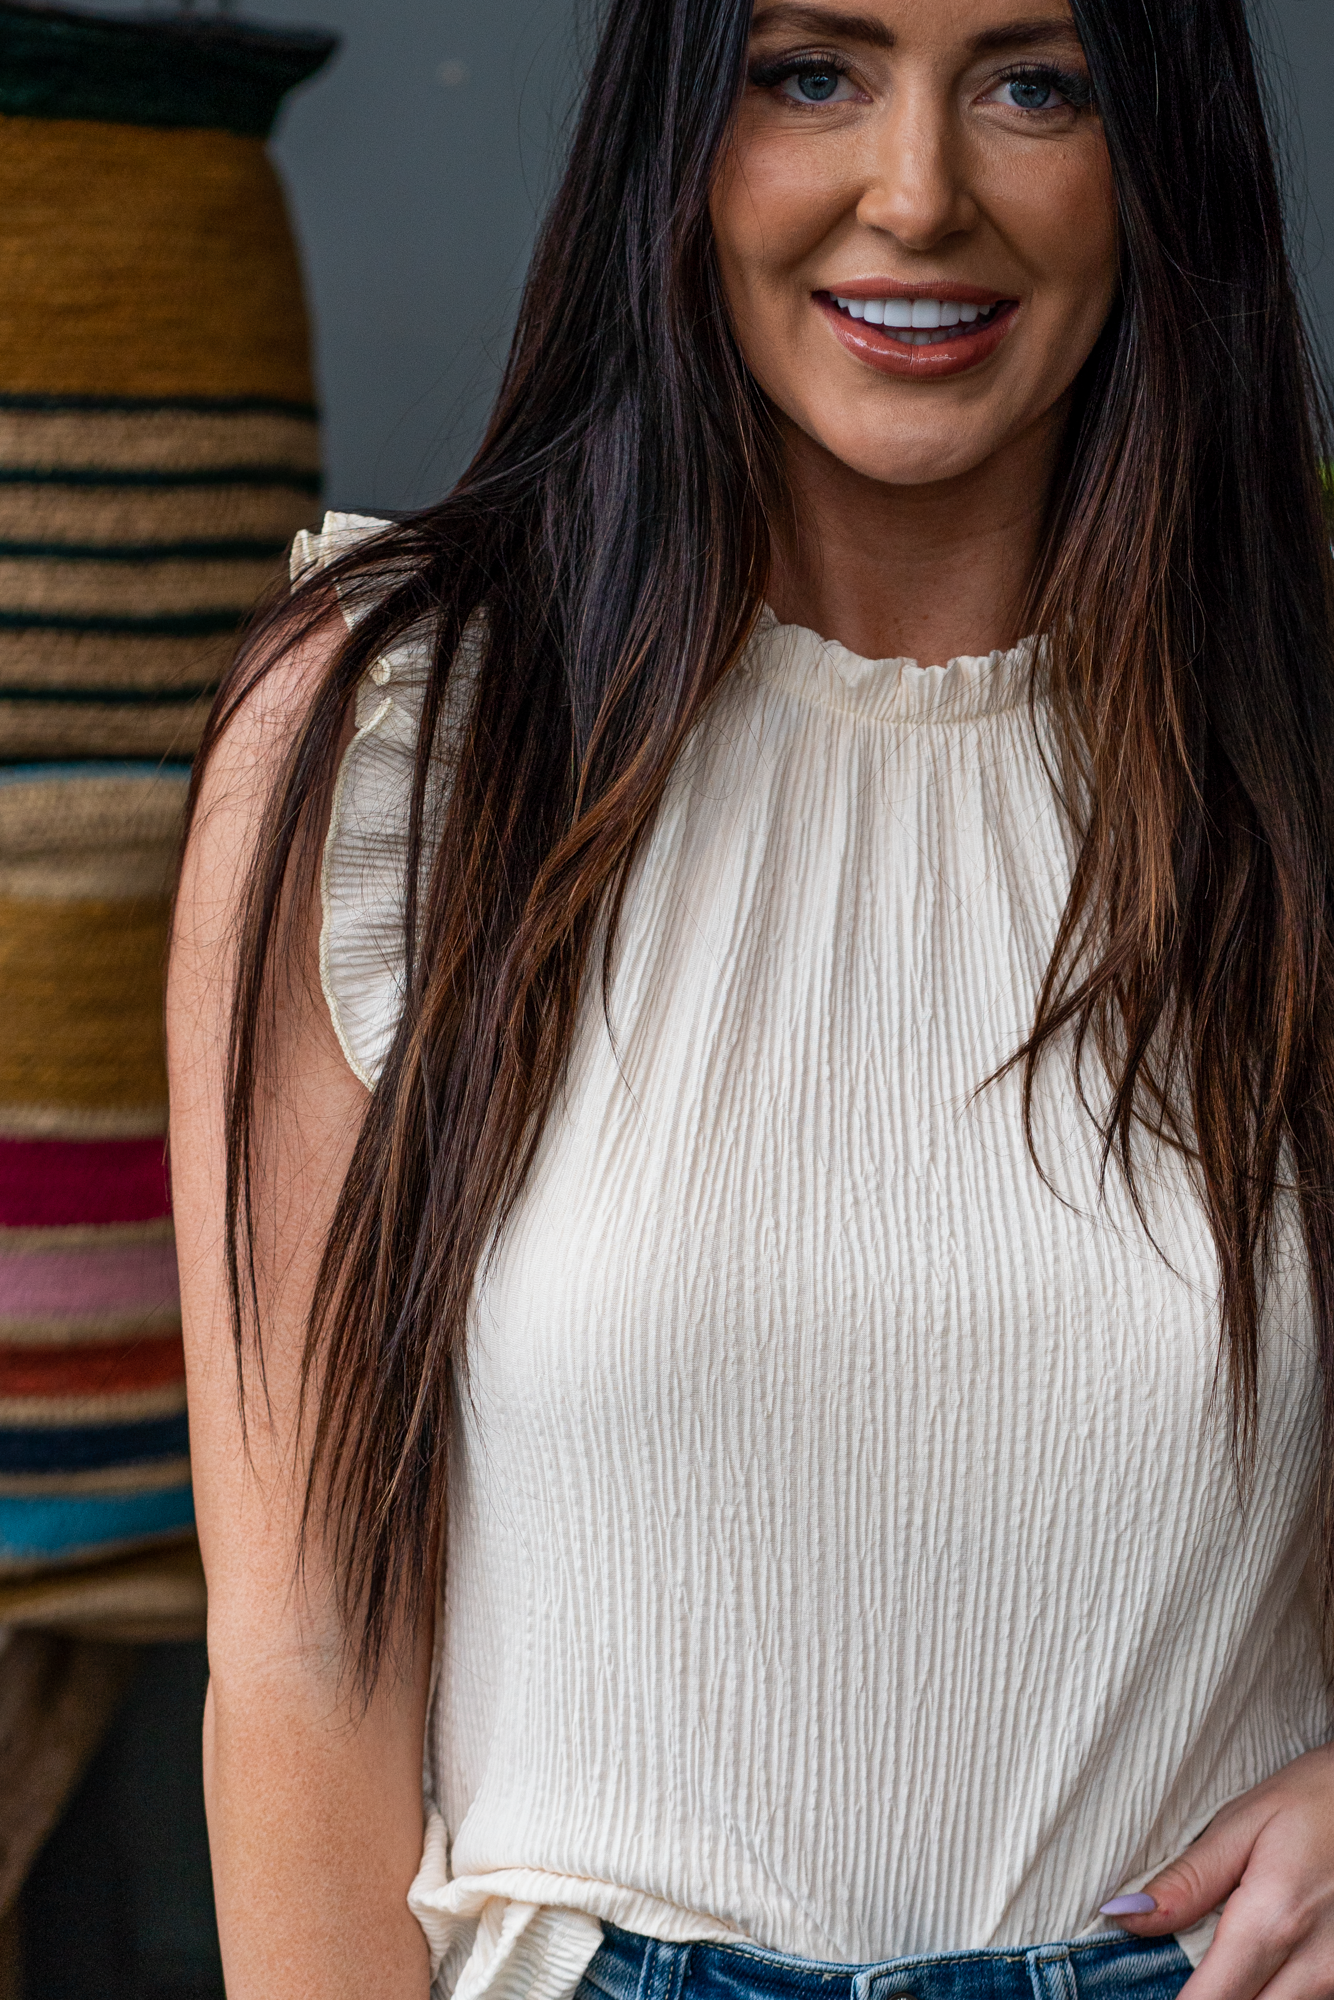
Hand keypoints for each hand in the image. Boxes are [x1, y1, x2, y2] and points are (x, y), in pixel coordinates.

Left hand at [1105, 1745, 1333, 1999]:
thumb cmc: (1313, 1800)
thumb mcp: (1243, 1825)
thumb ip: (1186, 1881)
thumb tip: (1123, 1915)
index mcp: (1273, 1922)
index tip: (1145, 1987)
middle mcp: (1316, 1967)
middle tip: (1189, 1970)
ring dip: (1243, 1997)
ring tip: (1221, 1962)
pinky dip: (1270, 1992)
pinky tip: (1257, 1966)